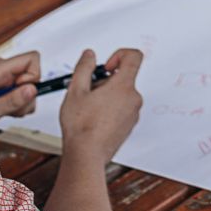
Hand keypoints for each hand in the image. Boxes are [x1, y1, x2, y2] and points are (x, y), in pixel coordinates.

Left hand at [0, 52, 43, 134]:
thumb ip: (9, 102)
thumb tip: (32, 89)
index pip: (32, 59)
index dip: (33, 78)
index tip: (20, 93)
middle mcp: (3, 70)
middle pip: (33, 75)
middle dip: (28, 96)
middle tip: (11, 108)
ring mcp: (4, 78)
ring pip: (30, 87)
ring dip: (23, 104)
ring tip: (4, 111)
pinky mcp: (5, 86)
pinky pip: (24, 93)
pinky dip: (19, 105)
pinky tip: (5, 110)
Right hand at [59, 48, 143, 163]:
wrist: (87, 155)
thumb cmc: (81, 126)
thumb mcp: (76, 90)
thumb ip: (84, 67)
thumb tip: (89, 55)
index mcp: (124, 86)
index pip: (134, 56)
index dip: (119, 55)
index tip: (105, 67)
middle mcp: (134, 99)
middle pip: (123, 78)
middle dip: (105, 80)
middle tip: (87, 93)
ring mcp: (133, 114)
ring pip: (121, 94)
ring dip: (106, 95)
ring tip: (88, 108)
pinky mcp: (129, 125)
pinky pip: (122, 108)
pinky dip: (110, 108)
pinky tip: (94, 118)